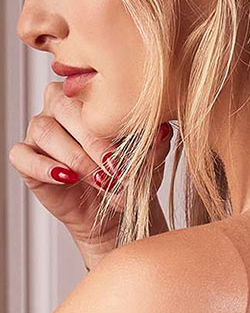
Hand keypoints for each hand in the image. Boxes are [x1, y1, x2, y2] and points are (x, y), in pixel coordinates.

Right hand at [8, 84, 172, 269]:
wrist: (112, 216)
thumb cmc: (127, 180)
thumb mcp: (148, 166)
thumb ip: (154, 148)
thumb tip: (162, 131)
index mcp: (86, 96)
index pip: (91, 96)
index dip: (110, 124)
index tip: (130, 154)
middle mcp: (58, 106)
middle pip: (65, 108)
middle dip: (94, 143)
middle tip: (116, 170)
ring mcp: (38, 129)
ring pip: (45, 130)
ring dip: (75, 158)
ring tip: (100, 181)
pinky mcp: (25, 157)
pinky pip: (22, 155)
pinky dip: (44, 167)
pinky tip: (66, 178)